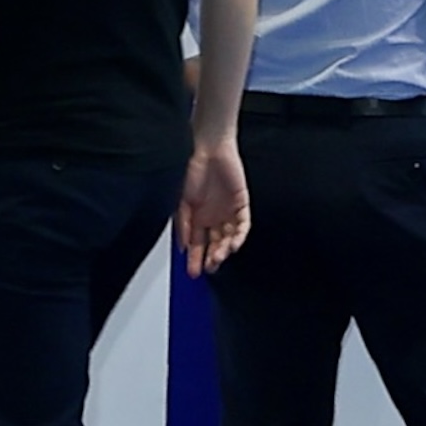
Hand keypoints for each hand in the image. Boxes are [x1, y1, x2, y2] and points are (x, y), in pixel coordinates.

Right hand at [177, 139, 251, 274]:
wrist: (209, 151)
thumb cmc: (193, 173)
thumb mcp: (182, 204)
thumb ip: (183, 226)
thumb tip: (184, 248)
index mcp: (197, 219)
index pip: (197, 245)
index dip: (195, 259)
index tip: (193, 273)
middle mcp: (213, 218)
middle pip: (215, 244)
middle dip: (211, 257)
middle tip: (209, 267)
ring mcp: (228, 212)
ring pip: (229, 237)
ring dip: (224, 249)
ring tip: (219, 258)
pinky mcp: (241, 204)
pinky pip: (243, 224)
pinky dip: (239, 236)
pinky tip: (233, 244)